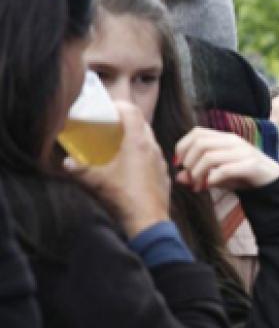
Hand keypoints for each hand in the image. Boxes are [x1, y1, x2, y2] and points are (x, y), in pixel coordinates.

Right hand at [65, 101, 169, 237]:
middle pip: (142, 124)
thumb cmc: (123, 197)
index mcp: (138, 143)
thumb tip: (67, 163)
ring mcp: (161, 161)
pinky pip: (153, 156)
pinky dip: (142, 153)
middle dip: (127, 121)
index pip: (133, 112)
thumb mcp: (96, 182)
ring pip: (149, 141)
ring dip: (135, 138)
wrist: (148, 220)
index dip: (120, 106)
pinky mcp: (163, 174)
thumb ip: (80, 170)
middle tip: (111, 125)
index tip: (109, 108)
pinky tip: (131, 164)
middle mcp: (153, 148)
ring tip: (119, 143)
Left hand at [174, 128, 278, 191]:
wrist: (271, 181)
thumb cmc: (241, 175)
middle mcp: (233, 141)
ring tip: (198, 185)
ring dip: (198, 173)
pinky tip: (208, 186)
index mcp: (224, 138)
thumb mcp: (216, 174)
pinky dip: (212, 179)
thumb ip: (198, 174)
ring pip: (209, 156)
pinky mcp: (251, 165)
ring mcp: (243, 152)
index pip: (197, 133)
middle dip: (189, 162)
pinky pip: (225, 169)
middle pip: (200, 143)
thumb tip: (178, 177)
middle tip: (189, 178)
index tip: (179, 165)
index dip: (182, 147)